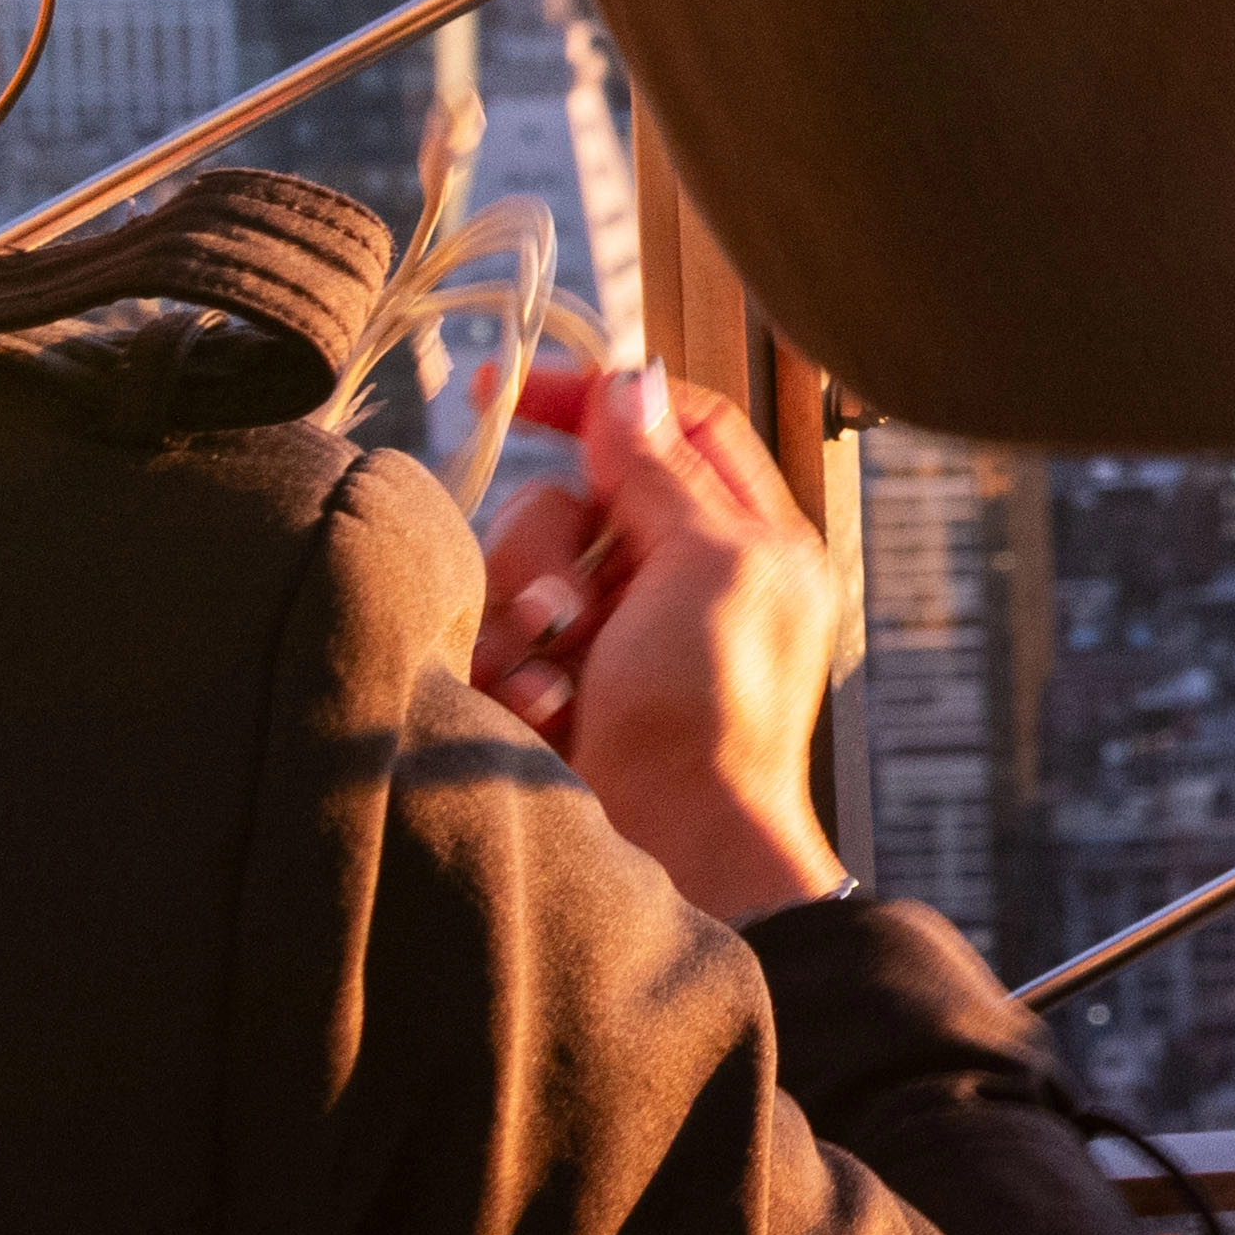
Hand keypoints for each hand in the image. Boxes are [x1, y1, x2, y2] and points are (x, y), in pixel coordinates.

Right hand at [474, 368, 858, 924]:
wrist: (667, 850)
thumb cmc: (712, 715)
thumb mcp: (709, 567)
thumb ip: (664, 472)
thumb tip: (632, 384)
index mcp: (743, 537)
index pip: (671, 425)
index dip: (599, 400)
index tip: (511, 393)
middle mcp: (674, 577)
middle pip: (573, 499)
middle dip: (552, 550)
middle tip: (568, 618)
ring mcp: (607, 635)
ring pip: (519, 565)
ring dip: (521, 619)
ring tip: (551, 683)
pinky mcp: (549, 686)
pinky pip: (491, 637)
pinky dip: (504, 672)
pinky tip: (535, 714)